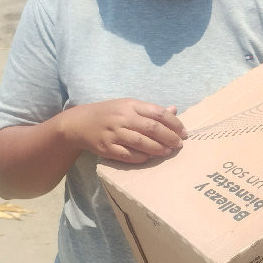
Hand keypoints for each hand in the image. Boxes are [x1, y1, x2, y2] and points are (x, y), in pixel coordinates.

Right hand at [63, 98, 187, 163]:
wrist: (79, 123)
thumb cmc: (109, 114)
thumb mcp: (128, 106)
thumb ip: (150, 110)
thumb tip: (174, 110)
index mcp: (130, 105)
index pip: (158, 112)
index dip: (174, 123)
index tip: (183, 132)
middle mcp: (122, 118)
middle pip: (152, 128)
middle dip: (169, 137)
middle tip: (179, 144)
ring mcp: (114, 134)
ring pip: (141, 142)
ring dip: (158, 149)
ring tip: (168, 152)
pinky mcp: (107, 148)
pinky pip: (128, 155)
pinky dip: (142, 157)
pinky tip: (150, 157)